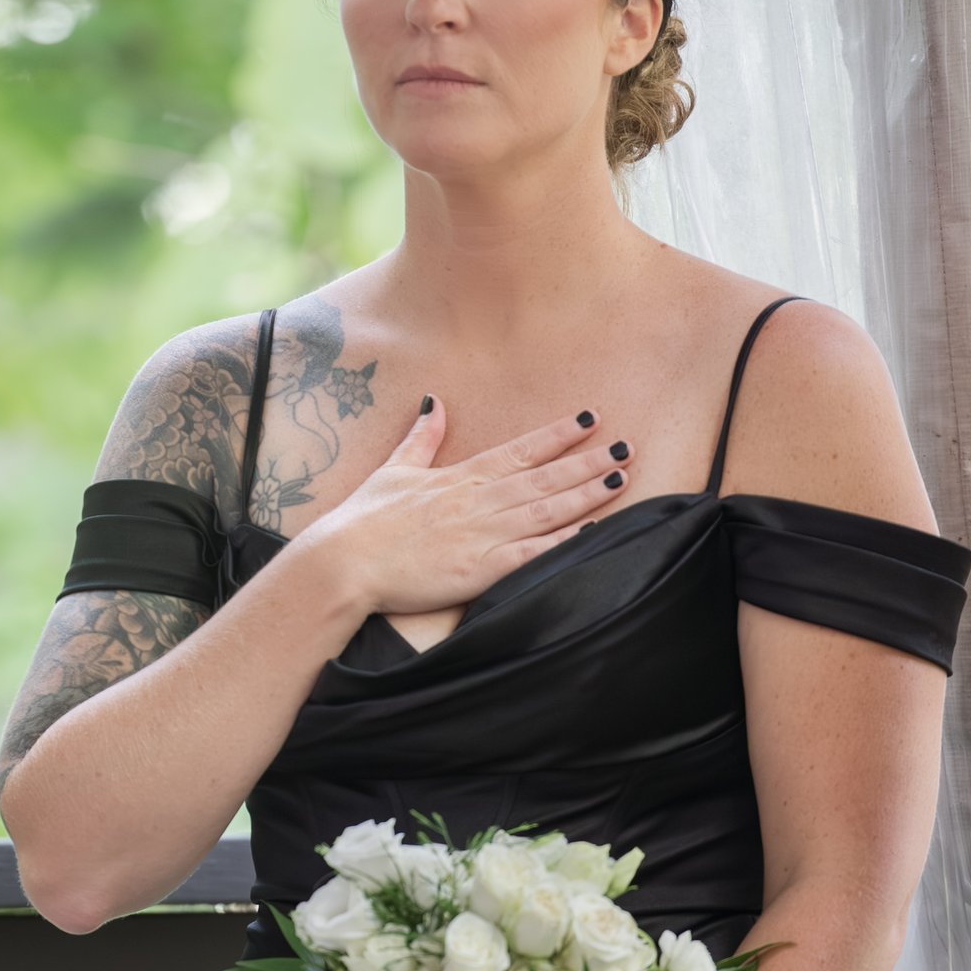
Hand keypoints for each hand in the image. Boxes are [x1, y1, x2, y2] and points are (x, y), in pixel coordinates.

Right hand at [303, 399, 629, 616]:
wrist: (343, 562)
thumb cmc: (363, 520)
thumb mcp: (394, 469)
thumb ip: (421, 438)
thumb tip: (433, 401)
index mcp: (461, 477)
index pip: (521, 450)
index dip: (558, 435)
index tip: (590, 420)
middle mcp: (479, 501)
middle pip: (545, 476)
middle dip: (588, 461)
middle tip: (626, 447)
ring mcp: (483, 534)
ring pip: (547, 510)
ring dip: (586, 494)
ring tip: (620, 479)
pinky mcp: (480, 569)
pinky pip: (532, 554)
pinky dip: (562, 541)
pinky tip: (591, 531)